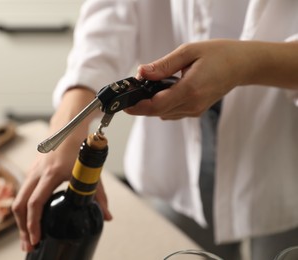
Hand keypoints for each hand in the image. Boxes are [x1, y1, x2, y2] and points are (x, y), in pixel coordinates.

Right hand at [11, 88, 111, 251]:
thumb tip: (107, 217)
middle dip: (22, 228)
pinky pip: (22, 193)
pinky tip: (31, 219)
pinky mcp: (31, 171)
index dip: (34, 224)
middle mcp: (37, 173)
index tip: (36, 239)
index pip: (35, 203)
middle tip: (29, 246)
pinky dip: (23, 209)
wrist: (66, 127)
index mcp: (51, 174)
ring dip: (21, 220)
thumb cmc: (79, 148)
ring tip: (28, 237)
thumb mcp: (90, 171)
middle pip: (20, 205)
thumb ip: (99, 195)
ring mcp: (31, 171)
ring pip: (18, 199)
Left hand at [125, 39, 251, 118]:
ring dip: (151, 104)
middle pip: (157, 112)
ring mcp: (195, 110)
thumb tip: (141, 73)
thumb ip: (163, 66)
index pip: (156, 105)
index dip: (137, 106)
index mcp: (190, 89)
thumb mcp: (188, 52)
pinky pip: (172, 112)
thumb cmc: (218, 54)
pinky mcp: (196, 110)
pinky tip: (162, 91)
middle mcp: (192, 104)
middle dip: (140, 104)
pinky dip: (162, 104)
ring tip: (146, 88)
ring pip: (163, 113)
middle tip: (130, 92)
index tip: (124, 103)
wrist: (241, 65)